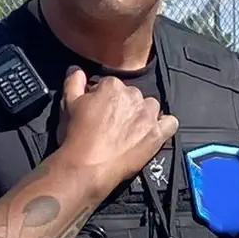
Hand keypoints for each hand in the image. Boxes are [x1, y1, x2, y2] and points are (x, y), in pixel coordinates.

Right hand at [55, 68, 176, 195]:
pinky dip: (165, 126)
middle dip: (124, 107)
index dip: (105, 99)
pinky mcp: (157, 134)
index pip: (112, 85)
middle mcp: (133, 96)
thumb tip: (76, 70)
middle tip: (113, 125)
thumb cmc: (76, 137)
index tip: (100, 112)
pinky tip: (153, 133)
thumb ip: (73, 82)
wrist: (87, 167)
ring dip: (143, 115)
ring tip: (130, 131)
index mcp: (112, 86)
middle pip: (133, 96)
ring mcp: (147, 116)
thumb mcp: (67, 104)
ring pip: (151, 107)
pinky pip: (171, 123)